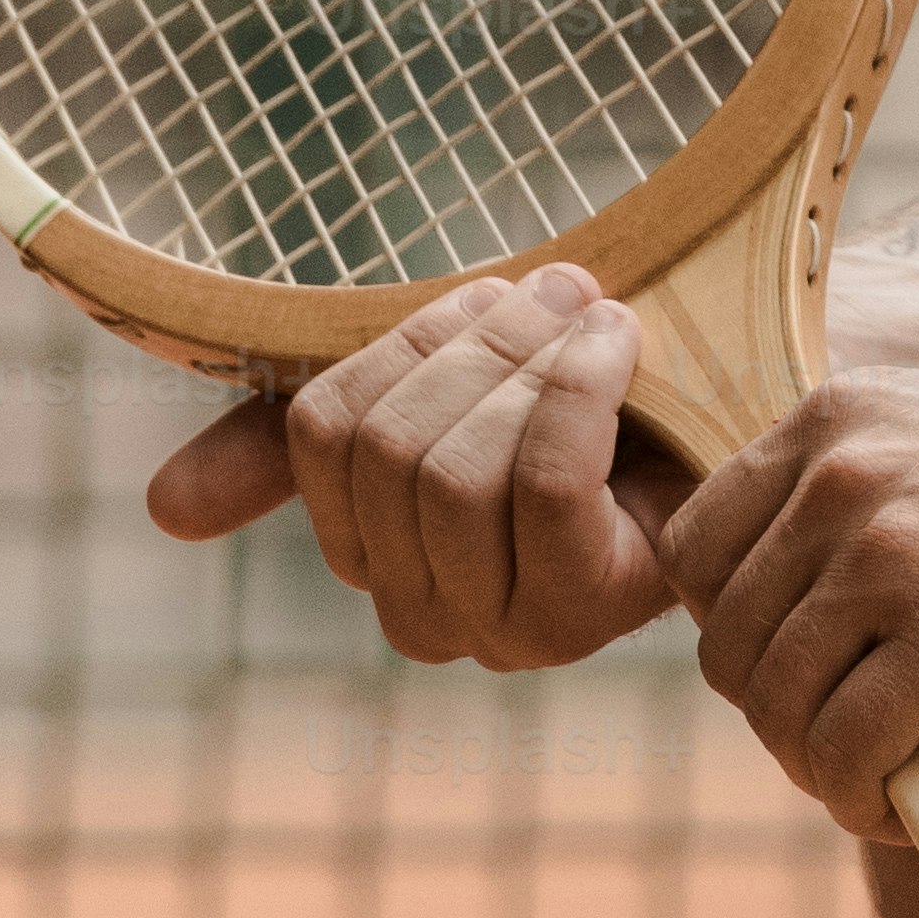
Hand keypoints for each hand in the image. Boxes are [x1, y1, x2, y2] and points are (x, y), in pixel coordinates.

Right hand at [143, 265, 689, 669]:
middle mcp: (428, 617)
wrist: (756, 398)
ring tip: (600, 316)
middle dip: (478, 340)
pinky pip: (542, 480)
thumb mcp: (442, 384)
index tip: (488, 296)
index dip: (402, 344)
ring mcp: (508, 628)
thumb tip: (162, 510)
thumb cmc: (595, 389)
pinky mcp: (592, 611)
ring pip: (457, 467)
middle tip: (559, 289)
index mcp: (374, 554)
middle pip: (387, 448)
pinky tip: (624, 342)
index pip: (322, 433)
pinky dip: (581, 386)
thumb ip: (300, 438)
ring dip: (535, 358)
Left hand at [668, 368, 918, 831]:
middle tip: (845, 732)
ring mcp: (890, 552)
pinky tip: (904, 802)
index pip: (698, 543)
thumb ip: (859, 485)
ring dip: (817, 763)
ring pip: (778, 707)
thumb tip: (783, 595)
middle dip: (776, 707)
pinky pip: (845, 753)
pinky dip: (861, 799)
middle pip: (728, 639)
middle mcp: (846, 472)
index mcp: (839, 417)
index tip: (792, 660)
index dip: (732, 623)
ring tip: (878, 772)